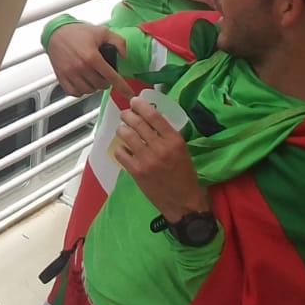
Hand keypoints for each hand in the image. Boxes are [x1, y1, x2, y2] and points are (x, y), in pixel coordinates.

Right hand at [46, 23, 124, 96]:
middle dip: (106, 81)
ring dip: (93, 87)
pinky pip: (74, 92)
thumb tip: (124, 55)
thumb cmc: (77, 32)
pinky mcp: (61, 76)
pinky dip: (80, 91)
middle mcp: (81, 67)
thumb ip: (118, 42)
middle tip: (104, 74)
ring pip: (88, 91)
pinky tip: (82, 83)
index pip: (112, 77)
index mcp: (92, 57)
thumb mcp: (102, 32)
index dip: (123, 88)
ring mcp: (70, 73)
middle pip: (101, 86)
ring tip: (93, 78)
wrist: (56, 31)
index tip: (129, 94)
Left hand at [113, 96, 206, 222]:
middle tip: (125, 115)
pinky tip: (125, 150)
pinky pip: (120, 152)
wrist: (183, 203)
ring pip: (125, 134)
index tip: (134, 101)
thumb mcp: (182, 151)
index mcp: (174, 141)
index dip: (141, 105)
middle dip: (127, 115)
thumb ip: (166, 135)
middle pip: (136, 122)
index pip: (154, 116)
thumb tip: (149, 117)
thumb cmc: (184, 175)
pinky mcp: (136, 171)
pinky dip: (120, 149)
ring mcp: (147, 160)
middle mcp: (160, 148)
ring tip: (124, 131)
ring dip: (122, 130)